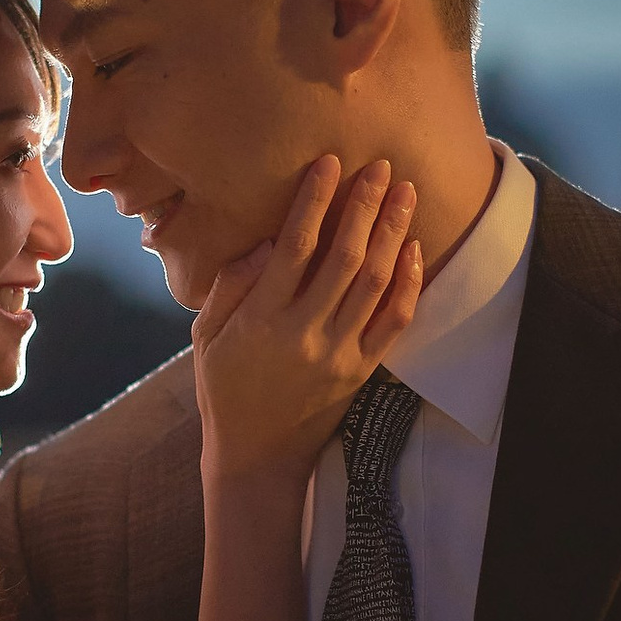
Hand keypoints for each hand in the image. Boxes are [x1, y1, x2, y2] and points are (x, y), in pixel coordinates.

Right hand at [191, 155, 421, 488]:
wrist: (257, 456)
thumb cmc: (224, 389)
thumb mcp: (206, 336)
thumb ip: (232, 286)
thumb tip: (266, 240)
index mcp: (261, 319)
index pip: (294, 247)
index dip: (314, 201)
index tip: (328, 164)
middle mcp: (305, 333)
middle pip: (344, 257)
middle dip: (365, 206)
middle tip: (381, 168)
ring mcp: (339, 353)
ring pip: (375, 283)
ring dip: (393, 234)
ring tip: (405, 194)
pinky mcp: (361, 370)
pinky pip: (393, 322)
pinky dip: (407, 283)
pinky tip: (413, 250)